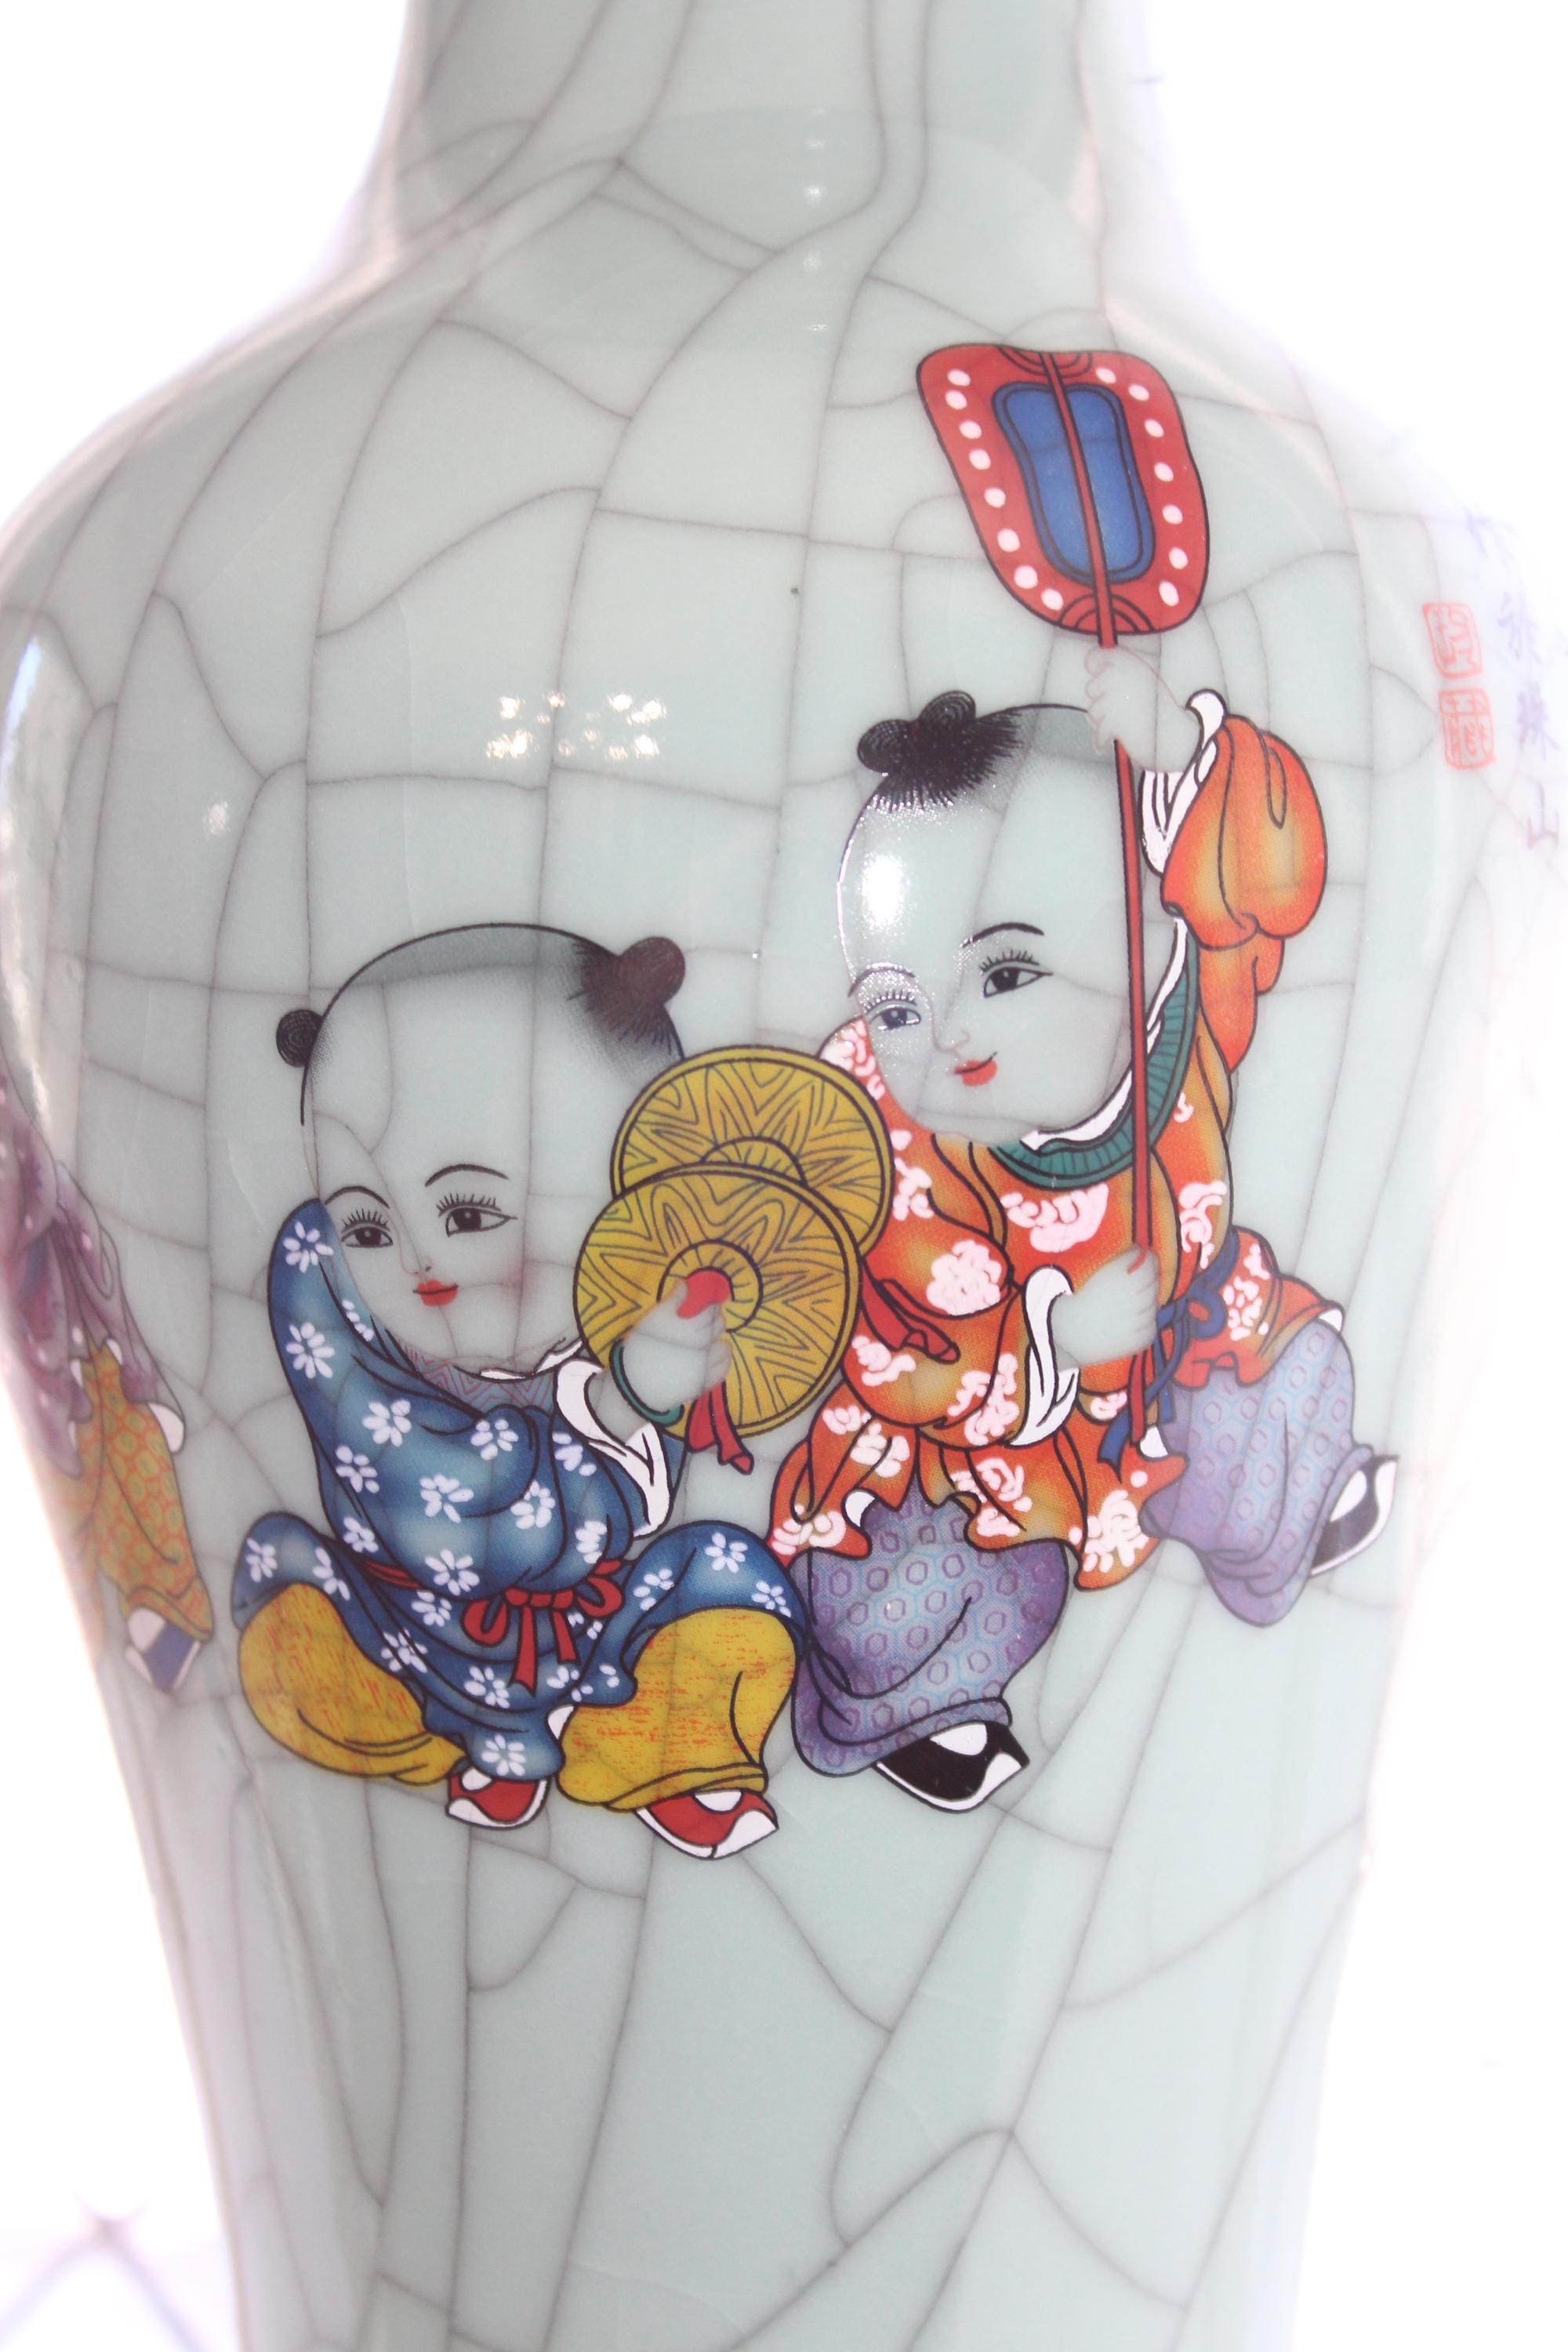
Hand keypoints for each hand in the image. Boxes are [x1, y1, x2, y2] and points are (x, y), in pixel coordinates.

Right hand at [594, 1280, 732, 1436]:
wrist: (634, 1385)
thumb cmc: (641, 1348)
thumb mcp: (651, 1320)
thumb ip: (672, 1301)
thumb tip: (685, 1283)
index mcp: (688, 1328)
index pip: (710, 1309)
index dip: (710, 1304)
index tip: (705, 1303)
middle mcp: (701, 1346)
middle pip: (718, 1326)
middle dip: (714, 1320)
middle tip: (705, 1320)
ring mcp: (704, 1367)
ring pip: (724, 1347)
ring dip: (718, 1341)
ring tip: (708, 1341)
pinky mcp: (704, 1383)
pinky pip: (723, 1369)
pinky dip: (721, 1360)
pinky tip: (713, 1357)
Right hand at [1050, 1248, 1159, 1371]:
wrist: (1065, 1333)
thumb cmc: (1076, 1296)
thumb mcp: (1098, 1269)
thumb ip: (1122, 1258)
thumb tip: (1140, 1251)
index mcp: (1128, 1275)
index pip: (1150, 1261)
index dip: (1145, 1260)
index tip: (1137, 1261)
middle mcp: (1140, 1295)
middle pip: (1154, 1282)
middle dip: (1145, 1281)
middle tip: (1127, 1286)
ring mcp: (1143, 1319)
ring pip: (1153, 1305)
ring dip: (1144, 1303)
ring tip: (1123, 1307)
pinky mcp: (1143, 1338)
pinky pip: (1151, 1327)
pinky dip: (1144, 1324)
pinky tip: (1126, 1324)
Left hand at [1085, 647, 1197, 772]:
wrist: (1177, 736)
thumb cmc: (1161, 712)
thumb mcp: (1147, 683)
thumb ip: (1123, 676)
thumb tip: (1093, 674)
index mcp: (1132, 665)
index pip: (1098, 656)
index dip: (1093, 662)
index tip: (1093, 669)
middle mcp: (1123, 678)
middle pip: (1091, 688)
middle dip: (1099, 701)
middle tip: (1114, 710)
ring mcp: (1118, 699)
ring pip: (1093, 711)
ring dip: (1102, 722)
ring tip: (1120, 726)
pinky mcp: (1116, 721)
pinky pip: (1098, 731)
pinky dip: (1101, 740)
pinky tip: (1107, 742)